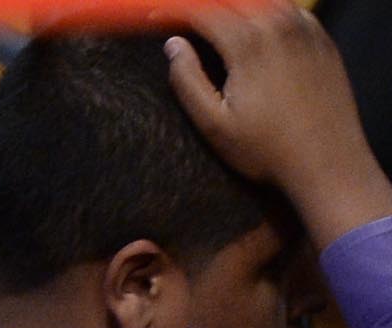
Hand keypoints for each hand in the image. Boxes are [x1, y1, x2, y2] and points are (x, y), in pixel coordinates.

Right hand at [168, 6, 391, 249]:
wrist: (326, 158)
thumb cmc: (266, 150)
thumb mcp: (214, 125)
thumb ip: (188, 81)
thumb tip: (172, 45)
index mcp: (247, 42)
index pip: (202, 10)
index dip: (174, 11)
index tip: (154, 19)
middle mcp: (277, 23)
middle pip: (231, 0)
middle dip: (203, 9)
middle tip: (183, 22)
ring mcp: (303, 26)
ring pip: (262, 0)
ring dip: (234, 8)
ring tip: (215, 24)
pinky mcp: (320, 36)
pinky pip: (289, 7)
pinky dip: (267, 10)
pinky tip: (256, 27)